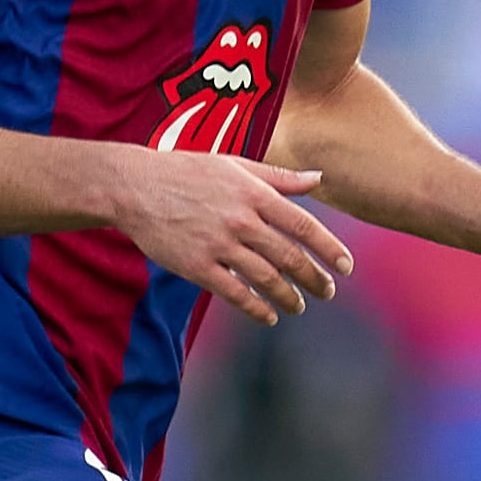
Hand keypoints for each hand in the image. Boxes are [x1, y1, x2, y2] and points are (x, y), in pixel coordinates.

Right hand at [109, 153, 353, 324]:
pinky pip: (234, 293)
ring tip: (299, 306)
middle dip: (314, 278)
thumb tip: (318, 178)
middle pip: (289, 256)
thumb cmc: (186, 171)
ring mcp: (218, 245)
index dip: (330, 249)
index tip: (346, 267)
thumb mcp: (234, 164)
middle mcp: (241, 220)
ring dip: (289, 296)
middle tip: (327, 291)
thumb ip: (278, 176)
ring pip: (266, 278)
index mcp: (254, 193)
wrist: (134, 187)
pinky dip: (256, 308)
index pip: (304, 225)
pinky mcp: (196, 266)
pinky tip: (269, 315)